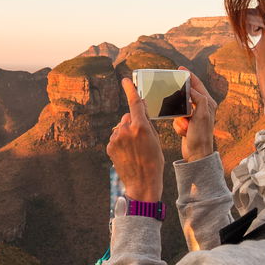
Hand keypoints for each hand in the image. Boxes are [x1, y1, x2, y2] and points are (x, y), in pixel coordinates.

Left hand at [109, 77, 164, 201]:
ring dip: (127, 133)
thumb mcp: (155, 140)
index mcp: (140, 127)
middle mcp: (125, 130)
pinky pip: (116, 138)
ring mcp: (115, 139)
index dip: (130, 90)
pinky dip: (121, 142)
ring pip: (121, 128)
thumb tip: (140, 110)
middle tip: (141, 139)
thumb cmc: (154, 161)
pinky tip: (128, 154)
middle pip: (128, 117)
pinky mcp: (109, 147)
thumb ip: (146, 123)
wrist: (142, 183)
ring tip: (135, 149)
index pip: (134, 103)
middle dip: (133, 123)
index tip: (125, 80)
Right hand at [173, 72, 216, 162]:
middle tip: (172, 96)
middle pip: (187, 95)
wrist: (197, 154)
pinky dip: (178, 124)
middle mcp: (202, 107)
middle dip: (180, 99)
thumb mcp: (202, 114)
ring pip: (179, 107)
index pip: (197, 85)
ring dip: (179, 117)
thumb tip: (191, 90)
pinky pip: (177, 117)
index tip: (180, 69)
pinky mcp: (187, 123)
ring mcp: (194, 115)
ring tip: (185, 126)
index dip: (189, 76)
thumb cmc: (201, 135)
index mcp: (208, 103)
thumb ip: (198, 99)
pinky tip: (183, 131)